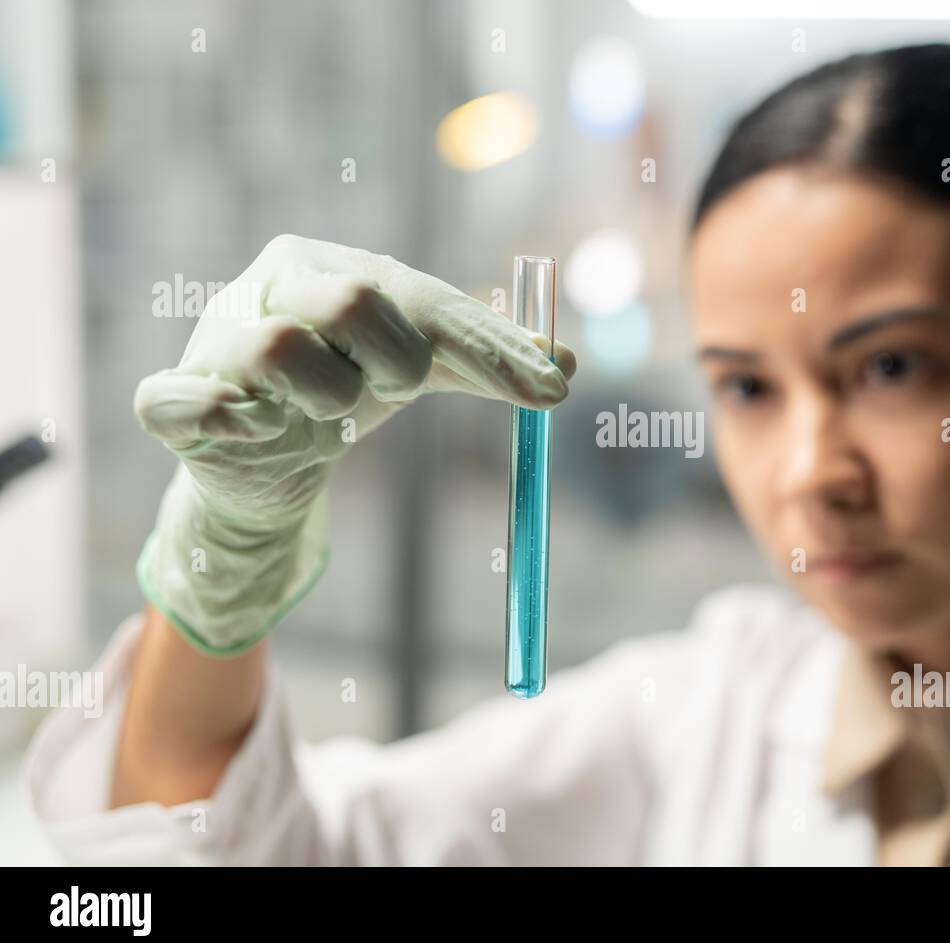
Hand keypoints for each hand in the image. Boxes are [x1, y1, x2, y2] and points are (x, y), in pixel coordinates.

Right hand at [134, 234, 575, 655]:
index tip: (550, 392)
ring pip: (280, 349)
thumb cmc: (348, 389)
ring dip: (327, 400)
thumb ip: (487, 363)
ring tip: (329, 416)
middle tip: (400, 393)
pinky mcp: (172, 400)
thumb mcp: (421, 370)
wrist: (264, 457)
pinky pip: (184, 401)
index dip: (488, 347)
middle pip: (352, 299)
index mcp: (335, 266)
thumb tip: (566, 366)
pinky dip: (228, 420)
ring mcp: (215, 339)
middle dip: (400, 359)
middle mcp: (272, 286)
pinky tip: (257, 432)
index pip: (421, 296)